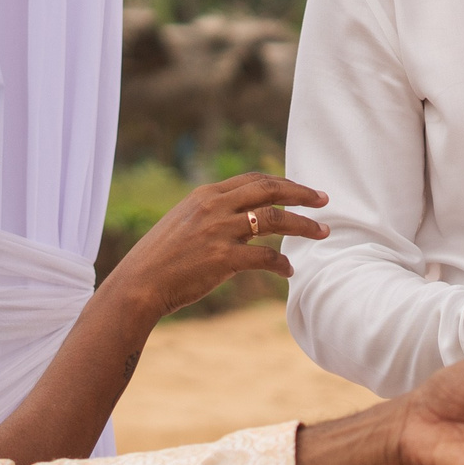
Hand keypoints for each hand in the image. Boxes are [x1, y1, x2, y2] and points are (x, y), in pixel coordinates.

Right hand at [100, 173, 329, 318]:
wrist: (138, 284)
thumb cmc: (160, 259)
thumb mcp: (183, 223)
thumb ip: (211, 214)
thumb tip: (242, 216)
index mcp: (205, 195)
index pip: (254, 180)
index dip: (283, 182)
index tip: (303, 189)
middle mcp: (214, 207)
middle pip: (270, 190)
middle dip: (302, 194)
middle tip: (325, 200)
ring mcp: (219, 231)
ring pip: (275, 220)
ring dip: (303, 226)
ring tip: (322, 233)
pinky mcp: (223, 259)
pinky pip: (266, 258)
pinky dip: (282, 264)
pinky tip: (288, 271)